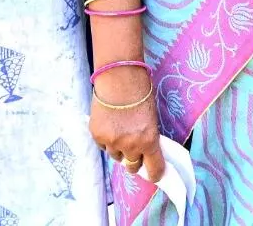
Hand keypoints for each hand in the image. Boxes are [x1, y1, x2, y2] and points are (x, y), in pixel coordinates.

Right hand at [90, 67, 164, 182]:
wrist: (119, 79)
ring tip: (121, 131)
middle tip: (135, 150)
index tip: (155, 174)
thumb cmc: (141, 94)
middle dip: (135, 161)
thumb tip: (146, 152)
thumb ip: (148, 138)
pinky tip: (111, 125)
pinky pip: (103, 146)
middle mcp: (130, 145)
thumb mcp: (152, 118)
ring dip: (120, 149)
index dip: (155, 173)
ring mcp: (112, 142)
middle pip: (132, 166)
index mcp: (149, 140)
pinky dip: (107, 140)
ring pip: (117, 156)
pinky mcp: (97, 136)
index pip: (154, 168)